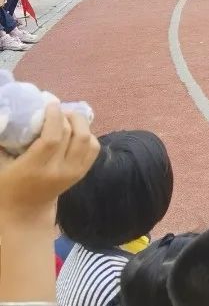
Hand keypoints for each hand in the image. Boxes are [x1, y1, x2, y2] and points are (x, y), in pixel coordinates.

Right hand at [0, 104, 98, 227]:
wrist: (25, 212)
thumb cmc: (7, 185)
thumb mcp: (0, 164)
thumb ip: (4, 141)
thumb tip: (8, 114)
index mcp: (35, 168)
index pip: (54, 137)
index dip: (55, 117)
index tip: (50, 104)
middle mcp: (58, 170)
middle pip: (72, 135)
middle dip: (67, 116)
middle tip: (57, 109)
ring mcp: (73, 173)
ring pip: (87, 140)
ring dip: (80, 123)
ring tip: (67, 117)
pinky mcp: (81, 173)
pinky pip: (93, 148)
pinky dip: (88, 135)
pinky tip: (75, 130)